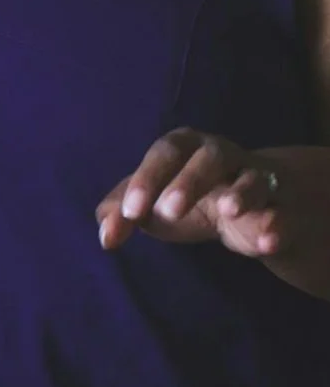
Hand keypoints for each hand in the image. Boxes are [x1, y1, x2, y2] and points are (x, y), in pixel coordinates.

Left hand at [96, 128, 287, 258]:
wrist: (244, 209)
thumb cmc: (184, 196)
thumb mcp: (150, 201)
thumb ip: (122, 214)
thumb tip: (105, 237)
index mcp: (183, 145)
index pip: (164, 153)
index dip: (146, 179)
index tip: (130, 212)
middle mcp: (220, 154)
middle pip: (209, 157)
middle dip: (189, 182)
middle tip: (169, 211)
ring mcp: (254, 177)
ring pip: (252, 178)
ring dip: (241, 193)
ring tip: (228, 210)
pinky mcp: (279, 207)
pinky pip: (282, 213)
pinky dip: (276, 225)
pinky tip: (267, 241)